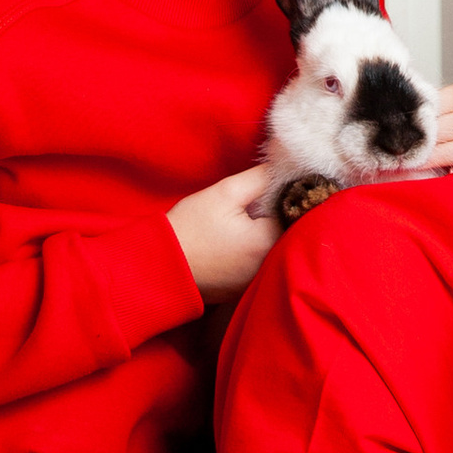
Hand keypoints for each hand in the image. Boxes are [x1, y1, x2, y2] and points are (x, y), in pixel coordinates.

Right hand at [169, 166, 278, 299]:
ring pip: (273, 250)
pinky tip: (233, 243)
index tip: (264, 190)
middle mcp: (269, 267)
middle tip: (250, 206)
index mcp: (268, 243)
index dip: (281, 196)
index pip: (293, 212)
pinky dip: (251, 252)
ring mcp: (256, 282)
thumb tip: (285, 163)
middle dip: (275, 216)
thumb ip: (260, 177)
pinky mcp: (243, 290)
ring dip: (264, 235)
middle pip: (286, 233)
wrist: (160, 265)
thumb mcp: (225, 192)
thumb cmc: (190, 227)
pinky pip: (258, 264)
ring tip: (239, 225)